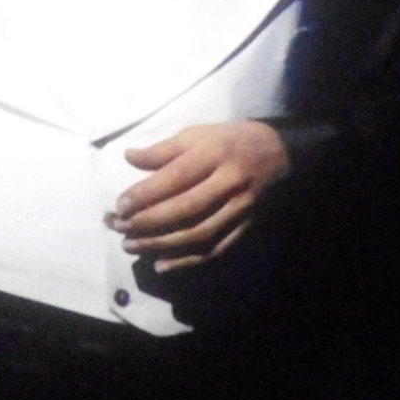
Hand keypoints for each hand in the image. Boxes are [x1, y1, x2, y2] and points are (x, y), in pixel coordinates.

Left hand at [109, 122, 290, 271]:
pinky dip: (186, 260)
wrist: (279, 154)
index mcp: (215, 153)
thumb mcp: (198, 134)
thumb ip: (164, 149)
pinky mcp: (244, 227)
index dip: (146, 193)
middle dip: (149, 222)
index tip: (119, 205)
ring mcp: (238, 208)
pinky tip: (162, 265)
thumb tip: (128, 157)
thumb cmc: (230, 141)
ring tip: (131, 246)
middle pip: (186, 208)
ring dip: (162, 244)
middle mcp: (228, 182)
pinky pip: (214, 249)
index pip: (177, 176)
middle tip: (119, 228)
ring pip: (198, 233)